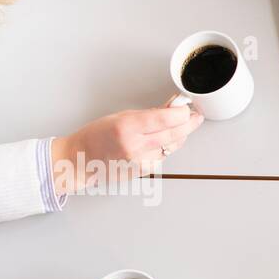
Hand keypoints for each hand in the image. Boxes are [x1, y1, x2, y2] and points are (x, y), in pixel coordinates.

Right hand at [51, 105, 203, 194]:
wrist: (82, 160)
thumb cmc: (97, 136)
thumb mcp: (121, 116)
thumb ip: (149, 114)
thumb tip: (172, 107)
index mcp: (127, 127)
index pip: (164, 119)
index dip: (181, 113)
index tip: (187, 107)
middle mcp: (135, 146)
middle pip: (174, 134)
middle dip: (189, 123)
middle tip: (196, 116)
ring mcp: (141, 161)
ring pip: (172, 146)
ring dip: (179, 135)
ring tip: (178, 125)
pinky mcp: (144, 171)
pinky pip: (164, 156)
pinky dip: (167, 147)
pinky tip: (160, 141)